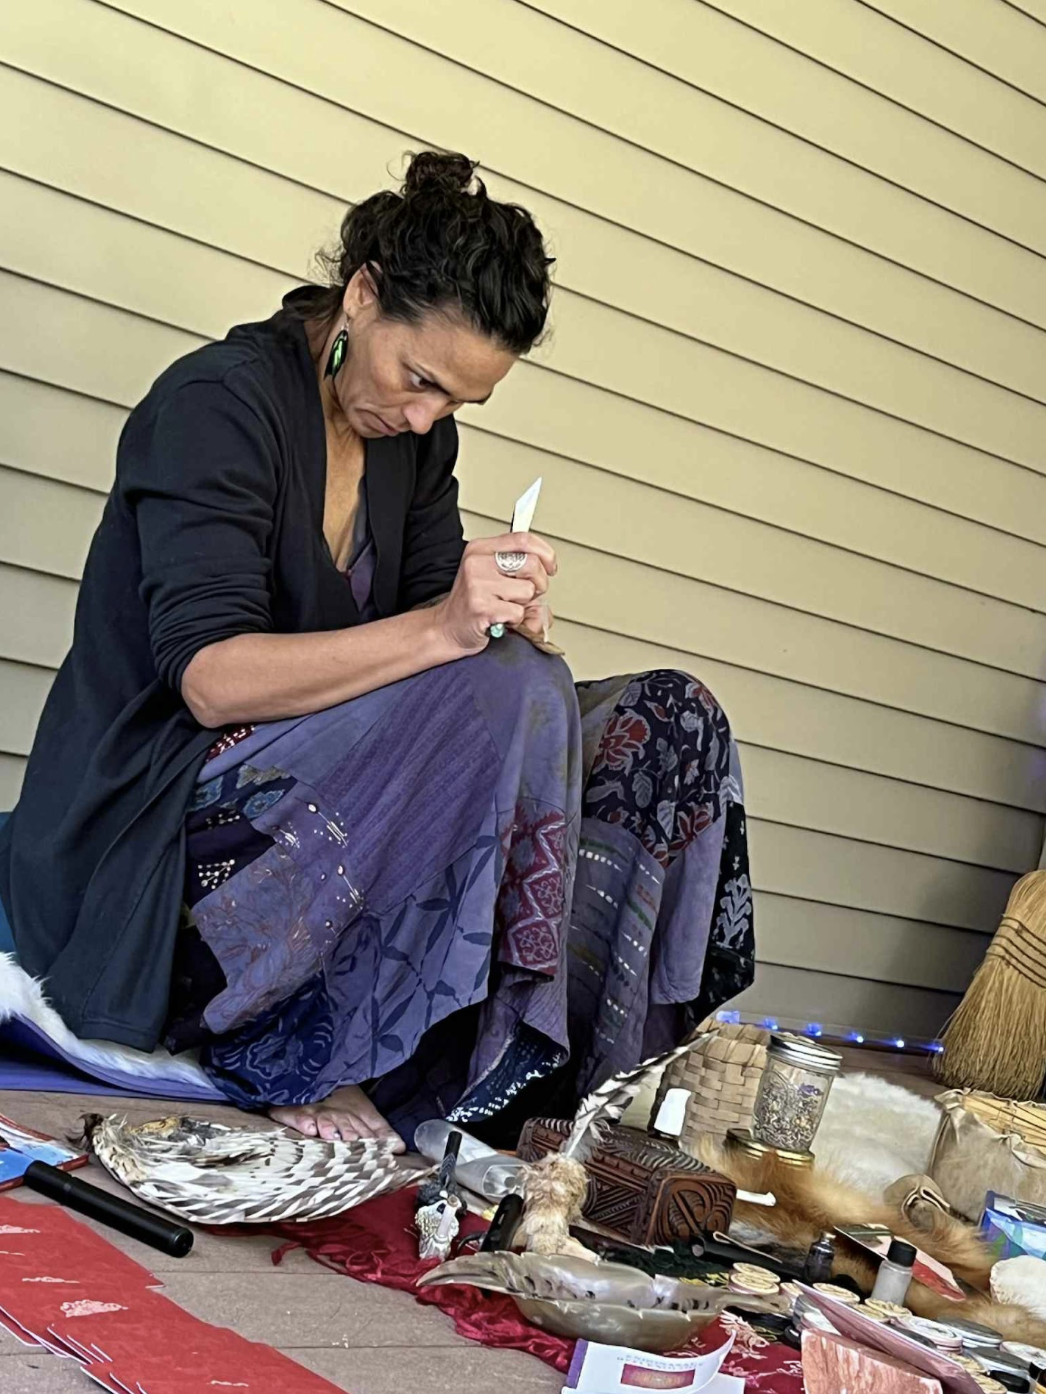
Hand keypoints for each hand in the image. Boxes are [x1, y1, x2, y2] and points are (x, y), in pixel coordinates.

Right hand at [434, 533, 556, 654]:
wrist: (447, 629)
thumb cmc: (473, 603)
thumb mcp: (492, 575)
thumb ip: (520, 568)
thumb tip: (549, 570)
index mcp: (481, 549)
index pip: (523, 539)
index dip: (545, 553)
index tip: (550, 567)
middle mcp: (477, 562)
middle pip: (532, 564)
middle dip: (539, 583)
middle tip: (525, 595)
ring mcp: (478, 585)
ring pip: (528, 590)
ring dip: (524, 604)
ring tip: (506, 607)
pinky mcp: (481, 608)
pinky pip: (518, 612)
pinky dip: (516, 620)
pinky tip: (500, 619)